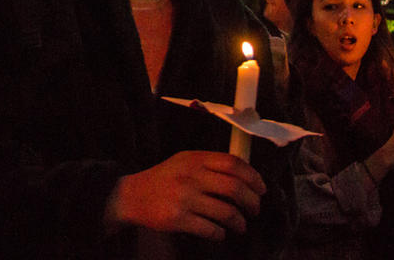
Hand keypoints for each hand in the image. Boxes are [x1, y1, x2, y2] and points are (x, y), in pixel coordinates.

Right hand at [105, 150, 265, 241]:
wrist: (131, 195)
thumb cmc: (163, 179)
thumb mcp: (184, 162)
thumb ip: (209, 164)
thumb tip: (245, 175)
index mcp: (195, 159)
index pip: (233, 164)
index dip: (253, 177)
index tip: (261, 188)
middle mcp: (191, 176)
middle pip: (235, 188)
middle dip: (252, 202)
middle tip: (255, 209)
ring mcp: (184, 198)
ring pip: (226, 212)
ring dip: (240, 222)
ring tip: (240, 225)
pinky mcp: (177, 219)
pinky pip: (210, 229)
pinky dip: (220, 234)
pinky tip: (220, 233)